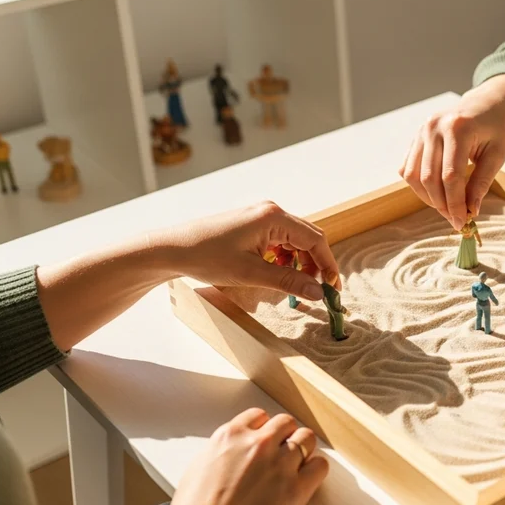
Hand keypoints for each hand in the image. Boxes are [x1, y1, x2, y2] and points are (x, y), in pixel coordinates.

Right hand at [145, 408, 328, 504]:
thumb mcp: (199, 469)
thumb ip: (222, 453)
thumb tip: (231, 454)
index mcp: (231, 436)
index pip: (259, 416)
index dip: (263, 429)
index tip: (265, 438)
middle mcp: (258, 444)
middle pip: (286, 423)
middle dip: (284, 436)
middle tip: (282, 451)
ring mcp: (280, 464)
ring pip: (306, 439)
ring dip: (303, 449)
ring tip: (296, 464)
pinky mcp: (297, 488)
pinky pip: (320, 465)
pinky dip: (315, 469)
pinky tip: (306, 479)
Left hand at [149, 201, 340, 301]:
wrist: (172, 249)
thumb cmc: (207, 257)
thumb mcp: (251, 274)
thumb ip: (288, 281)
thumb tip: (318, 292)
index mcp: (274, 218)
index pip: (315, 240)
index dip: (328, 264)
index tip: (332, 288)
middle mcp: (271, 212)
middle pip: (308, 237)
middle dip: (316, 264)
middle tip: (319, 290)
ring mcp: (261, 217)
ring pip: (295, 240)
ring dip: (301, 262)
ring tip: (297, 285)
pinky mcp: (252, 225)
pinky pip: (280, 240)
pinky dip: (286, 258)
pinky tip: (278, 273)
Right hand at [400, 75, 504, 229]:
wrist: (487, 103)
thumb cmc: (496, 128)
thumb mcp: (497, 155)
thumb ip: (481, 183)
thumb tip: (470, 211)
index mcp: (458, 127)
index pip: (451, 176)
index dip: (455, 203)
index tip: (462, 222)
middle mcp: (434, 126)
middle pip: (429, 178)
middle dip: (441, 204)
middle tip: (455, 220)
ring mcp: (421, 130)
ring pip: (414, 175)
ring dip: (428, 198)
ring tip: (446, 208)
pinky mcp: (415, 136)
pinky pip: (408, 167)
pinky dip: (418, 186)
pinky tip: (435, 193)